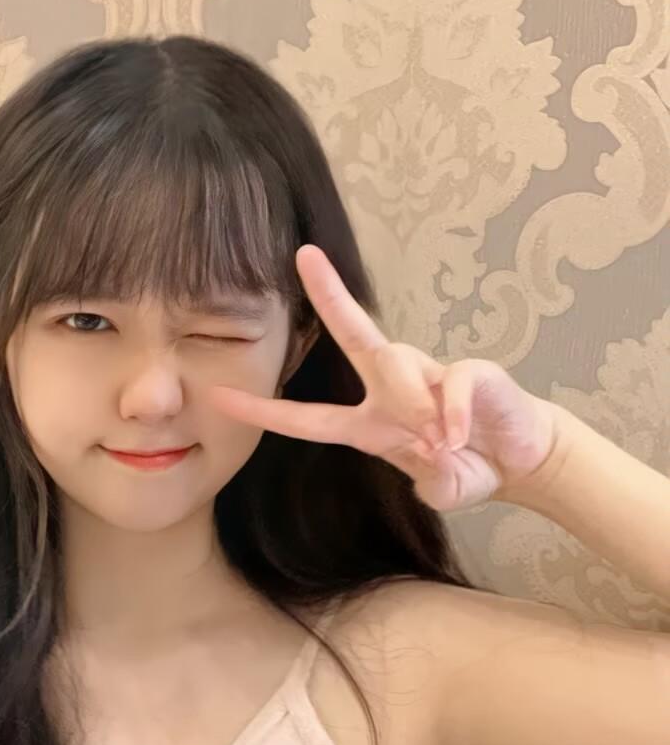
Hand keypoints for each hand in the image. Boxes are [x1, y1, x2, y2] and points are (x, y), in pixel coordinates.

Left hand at [202, 244, 560, 511]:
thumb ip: (431, 480)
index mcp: (371, 422)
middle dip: (329, 295)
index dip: (264, 411)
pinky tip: (458, 438)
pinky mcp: (473, 372)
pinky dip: (452, 413)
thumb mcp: (441, 487)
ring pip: (401, 365)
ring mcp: (434, 375)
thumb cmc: (469, 467)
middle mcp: (395, 389)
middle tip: (306, 256)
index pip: (307, 417)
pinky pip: (452, 383)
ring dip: (413, 405)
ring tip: (439, 442)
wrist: (524, 460)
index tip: (220, 396)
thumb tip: (433, 457)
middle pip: (356, 334)